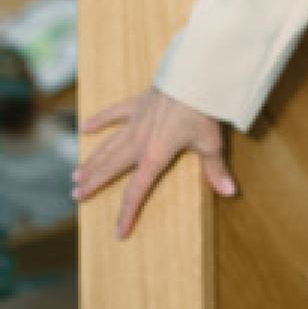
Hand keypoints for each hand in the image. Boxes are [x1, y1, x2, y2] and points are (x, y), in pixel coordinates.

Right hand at [73, 87, 234, 237]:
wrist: (194, 76)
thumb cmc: (203, 110)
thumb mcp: (211, 143)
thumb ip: (216, 169)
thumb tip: (230, 193)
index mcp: (155, 156)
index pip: (137, 191)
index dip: (127, 213)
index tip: (118, 232)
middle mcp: (139, 142)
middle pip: (111, 167)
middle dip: (94, 183)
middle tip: (76, 196)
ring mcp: (136, 121)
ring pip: (108, 146)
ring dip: (92, 160)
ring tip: (76, 175)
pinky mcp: (138, 103)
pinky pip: (114, 112)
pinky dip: (99, 119)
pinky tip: (84, 126)